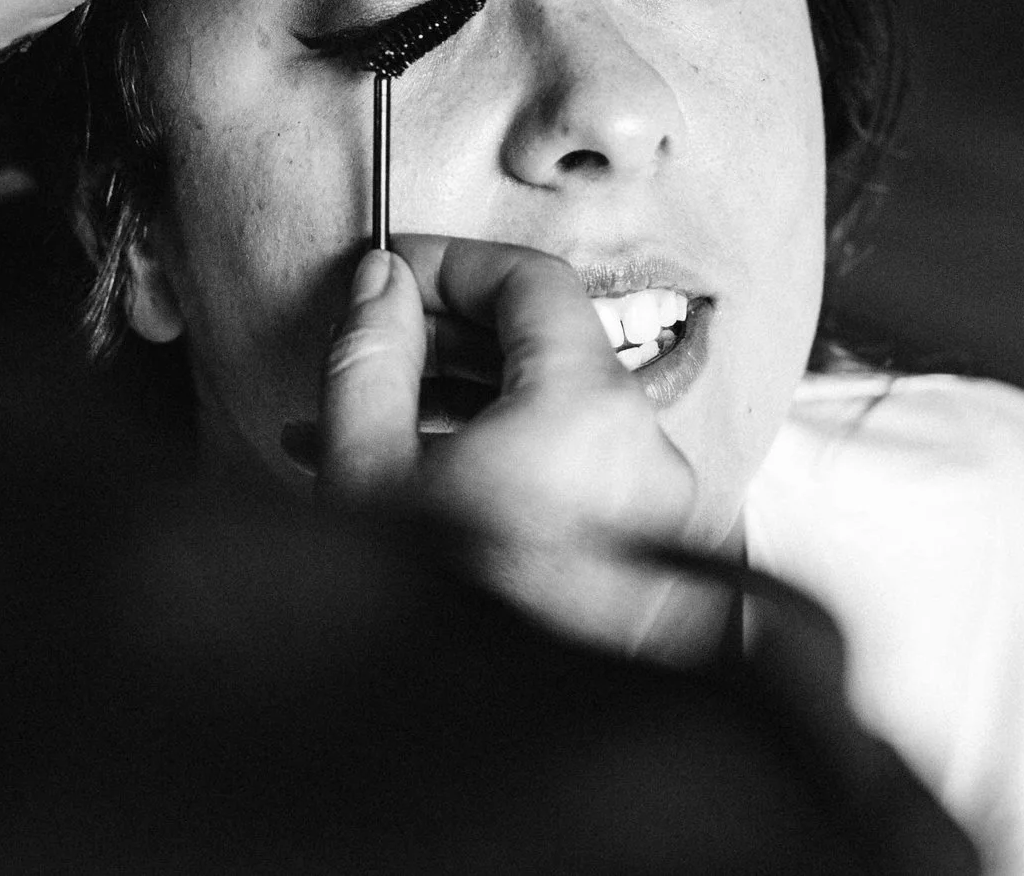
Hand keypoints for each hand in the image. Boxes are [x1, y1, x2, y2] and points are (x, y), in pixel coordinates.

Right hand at [319, 235, 721, 661]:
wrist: (486, 761)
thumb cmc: (438, 625)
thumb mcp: (368, 473)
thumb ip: (371, 356)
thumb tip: (381, 282)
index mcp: (588, 413)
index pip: (533, 280)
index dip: (452, 261)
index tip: (393, 270)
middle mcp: (644, 456)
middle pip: (548, 350)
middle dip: (446, 342)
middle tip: (373, 346)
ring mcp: (655, 516)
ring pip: (558, 421)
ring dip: (465, 410)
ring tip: (368, 430)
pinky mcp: (648, 568)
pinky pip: (577, 483)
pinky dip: (505, 467)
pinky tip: (418, 491)